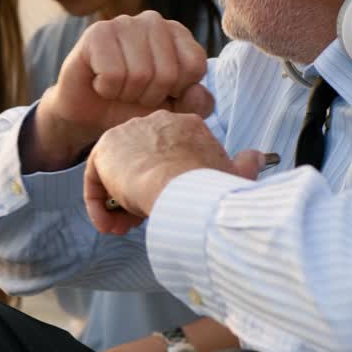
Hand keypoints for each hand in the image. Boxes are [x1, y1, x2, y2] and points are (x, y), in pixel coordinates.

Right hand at [23, 11, 212, 171]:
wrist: (89, 111)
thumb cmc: (134, 105)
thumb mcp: (172, 111)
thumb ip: (197, 104)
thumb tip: (197, 91)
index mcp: (178, 34)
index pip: (195, 66)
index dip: (177, 92)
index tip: (160, 92)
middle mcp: (154, 21)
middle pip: (167, 74)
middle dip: (149, 97)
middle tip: (134, 93)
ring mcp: (124, 22)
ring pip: (140, 75)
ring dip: (126, 94)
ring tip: (118, 88)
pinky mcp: (97, 32)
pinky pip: (113, 75)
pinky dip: (106, 89)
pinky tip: (100, 82)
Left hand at [83, 110, 271, 234]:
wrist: (181, 186)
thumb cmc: (209, 186)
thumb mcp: (232, 176)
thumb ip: (244, 166)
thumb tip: (256, 158)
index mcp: (186, 125)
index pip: (167, 154)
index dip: (166, 185)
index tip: (168, 206)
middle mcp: (155, 121)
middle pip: (140, 163)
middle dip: (139, 196)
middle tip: (143, 221)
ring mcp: (128, 132)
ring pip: (118, 173)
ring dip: (119, 205)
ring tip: (126, 229)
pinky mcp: (105, 149)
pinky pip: (96, 181)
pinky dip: (100, 207)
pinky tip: (111, 227)